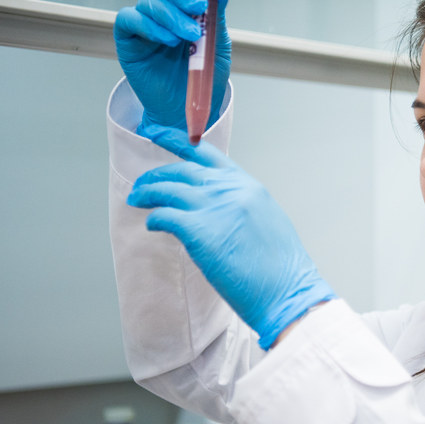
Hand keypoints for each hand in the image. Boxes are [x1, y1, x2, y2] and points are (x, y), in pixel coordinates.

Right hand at [114, 0, 231, 134]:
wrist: (188, 110)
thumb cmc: (204, 77)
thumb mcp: (218, 46)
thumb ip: (217, 18)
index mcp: (189, 6)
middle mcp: (166, 9)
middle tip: (199, 7)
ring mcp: (146, 22)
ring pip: (150, 1)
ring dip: (172, 16)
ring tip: (190, 37)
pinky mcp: (128, 38)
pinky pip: (130, 19)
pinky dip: (149, 26)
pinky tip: (166, 40)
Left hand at [126, 124, 337, 348]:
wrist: (287, 291)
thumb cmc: (280, 268)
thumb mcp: (266, 220)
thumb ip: (240, 204)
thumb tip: (215, 206)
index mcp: (248, 185)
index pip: (206, 152)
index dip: (175, 140)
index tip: (155, 132)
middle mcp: (230, 190)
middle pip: (180, 170)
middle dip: (155, 175)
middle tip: (142, 185)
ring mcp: (214, 208)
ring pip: (166, 189)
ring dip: (146, 194)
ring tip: (137, 201)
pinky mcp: (199, 230)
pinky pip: (164, 216)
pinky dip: (153, 218)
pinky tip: (152, 225)